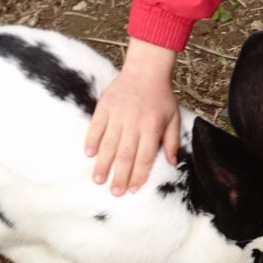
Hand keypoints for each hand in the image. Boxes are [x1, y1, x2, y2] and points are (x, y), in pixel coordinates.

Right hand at [85, 37, 179, 195]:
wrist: (146, 69)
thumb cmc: (161, 95)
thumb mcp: (173, 116)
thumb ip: (172, 140)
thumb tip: (172, 162)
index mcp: (152, 127)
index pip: (145, 157)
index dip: (139, 174)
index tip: (133, 189)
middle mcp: (134, 123)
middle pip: (126, 154)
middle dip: (120, 176)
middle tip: (114, 192)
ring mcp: (118, 114)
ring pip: (109, 143)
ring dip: (103, 163)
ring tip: (99, 180)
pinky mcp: (105, 106)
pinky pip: (96, 126)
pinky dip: (92, 140)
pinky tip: (89, 154)